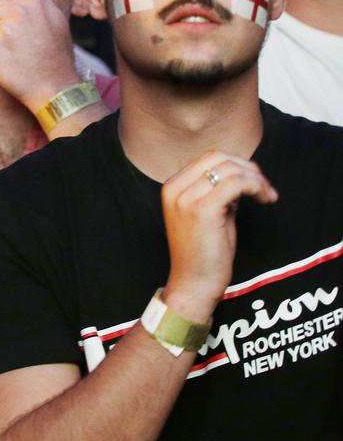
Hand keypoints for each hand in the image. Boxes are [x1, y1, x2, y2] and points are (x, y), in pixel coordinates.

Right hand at [161, 151, 277, 321]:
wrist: (193, 283)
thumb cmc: (203, 252)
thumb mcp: (206, 213)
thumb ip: (217, 191)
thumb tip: (241, 174)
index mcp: (172, 186)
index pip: (209, 157)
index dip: (238, 164)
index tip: (256, 182)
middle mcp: (175, 188)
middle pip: (219, 157)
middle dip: (248, 168)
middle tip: (265, 188)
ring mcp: (186, 198)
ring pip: (230, 169)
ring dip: (256, 179)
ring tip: (267, 196)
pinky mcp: (202, 210)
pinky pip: (236, 184)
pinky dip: (256, 187)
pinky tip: (264, 200)